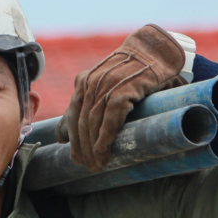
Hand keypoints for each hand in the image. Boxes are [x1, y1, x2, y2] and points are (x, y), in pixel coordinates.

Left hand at [55, 24, 185, 171]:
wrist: (156, 50)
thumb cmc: (134, 73)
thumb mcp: (105, 88)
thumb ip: (85, 109)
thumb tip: (61, 137)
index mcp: (83, 82)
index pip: (72, 116)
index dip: (73, 140)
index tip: (76, 159)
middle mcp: (90, 81)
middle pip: (81, 121)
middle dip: (83, 148)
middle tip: (89, 167)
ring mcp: (106, 83)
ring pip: (93, 121)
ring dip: (94, 147)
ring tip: (98, 164)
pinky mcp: (123, 87)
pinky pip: (110, 116)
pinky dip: (106, 136)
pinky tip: (104, 151)